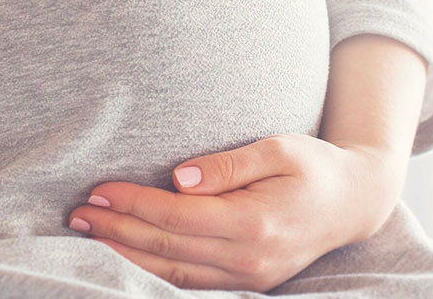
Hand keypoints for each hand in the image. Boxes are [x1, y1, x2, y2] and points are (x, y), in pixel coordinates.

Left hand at [67, 134, 400, 291]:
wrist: (354, 202)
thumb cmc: (315, 166)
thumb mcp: (279, 148)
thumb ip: (229, 164)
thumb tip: (179, 178)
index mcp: (254, 222)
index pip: (177, 216)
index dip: (133, 204)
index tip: (98, 190)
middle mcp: (249, 258)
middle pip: (167, 248)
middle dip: (117, 231)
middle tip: (77, 214)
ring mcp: (249, 277)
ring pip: (172, 274)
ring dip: (126, 256)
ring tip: (90, 235)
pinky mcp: (247, 283)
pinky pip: (190, 284)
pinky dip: (152, 272)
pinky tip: (127, 256)